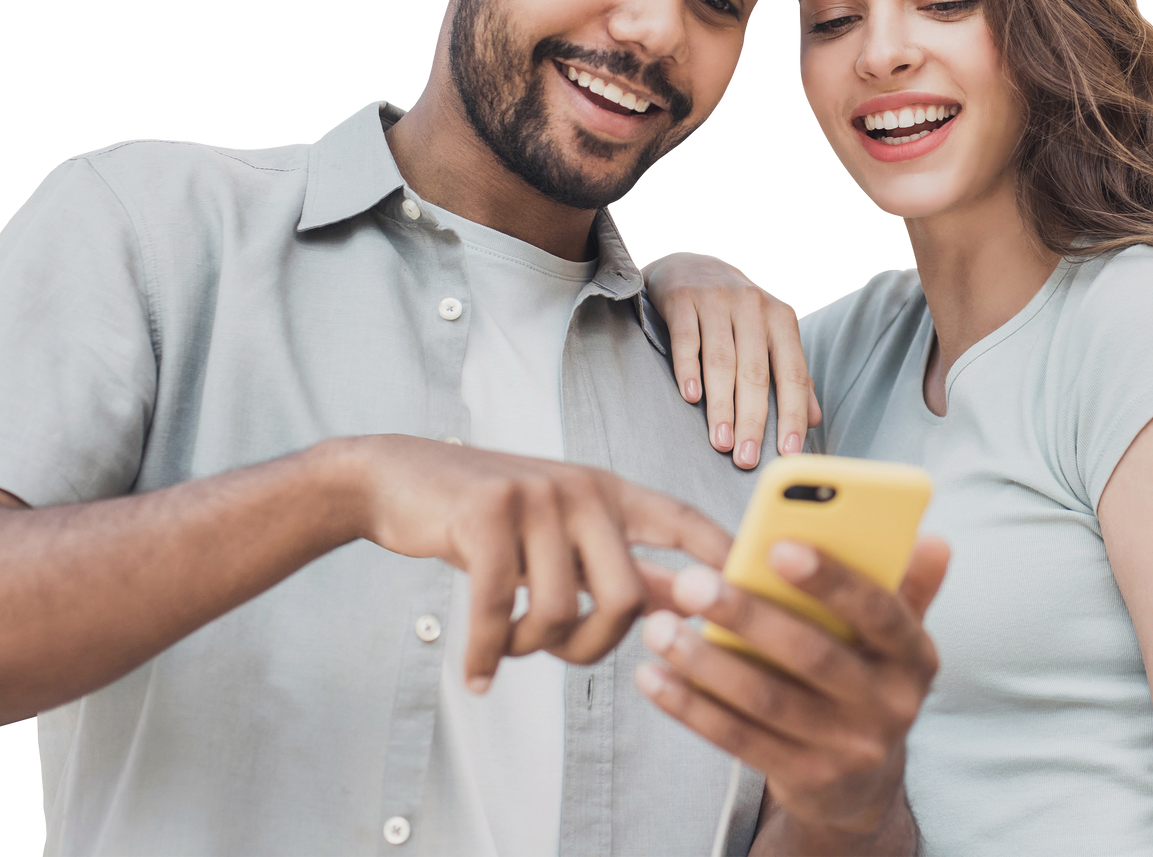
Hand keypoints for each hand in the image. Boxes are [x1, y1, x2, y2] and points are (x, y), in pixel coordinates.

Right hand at [350, 435, 734, 691]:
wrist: (400, 476)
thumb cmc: (488, 515)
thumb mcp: (559, 529)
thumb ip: (616, 562)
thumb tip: (684, 604)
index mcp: (609, 493)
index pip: (683, 522)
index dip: (723, 558)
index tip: (751, 597)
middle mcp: (582, 489)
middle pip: (627, 597)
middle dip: (597, 646)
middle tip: (563, 653)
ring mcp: (535, 498)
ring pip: (561, 611)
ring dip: (533, 648)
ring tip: (510, 646)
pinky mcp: (486, 514)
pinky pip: (499, 610)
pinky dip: (487, 654)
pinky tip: (479, 676)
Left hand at [633, 535, 949, 843]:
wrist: (863, 784)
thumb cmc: (867, 680)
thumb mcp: (896, 640)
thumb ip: (905, 588)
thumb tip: (934, 538)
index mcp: (914, 657)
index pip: (878, 612)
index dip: (831, 579)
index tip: (775, 545)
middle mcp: (891, 706)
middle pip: (812, 656)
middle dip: (747, 617)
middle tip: (691, 583)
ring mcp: (848, 749)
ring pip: (767, 700)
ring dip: (705, 663)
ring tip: (658, 627)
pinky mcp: (805, 780)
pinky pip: (739, 740)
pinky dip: (691, 708)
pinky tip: (654, 678)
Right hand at [642, 251, 820, 469]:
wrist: (693, 264)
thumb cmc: (737, 312)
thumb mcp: (770, 334)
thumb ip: (792, 374)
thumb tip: (814, 420)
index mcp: (781, 318)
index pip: (792, 372)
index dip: (793, 413)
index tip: (790, 451)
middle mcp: (752, 306)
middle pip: (755, 372)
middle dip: (752, 420)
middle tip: (747, 459)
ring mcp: (717, 300)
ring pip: (722, 361)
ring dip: (721, 405)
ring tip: (720, 442)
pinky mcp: (683, 299)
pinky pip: (687, 340)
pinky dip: (688, 370)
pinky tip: (690, 399)